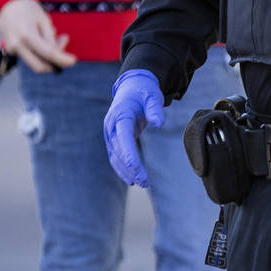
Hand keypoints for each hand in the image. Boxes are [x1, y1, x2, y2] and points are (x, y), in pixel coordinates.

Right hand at [0, 0, 76, 72]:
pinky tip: (44, 38)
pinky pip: (30, 57)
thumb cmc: (28, 9)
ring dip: (48, 57)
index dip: (62, 59)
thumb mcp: (44, 19)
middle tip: (63, 43)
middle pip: (40, 66)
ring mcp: (11, 50)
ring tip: (55, 36)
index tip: (73, 60)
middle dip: (55, 62)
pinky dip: (40, 53)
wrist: (7, 5)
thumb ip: (50, 38)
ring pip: (35, 63)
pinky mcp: (10, 51)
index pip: (48, 53)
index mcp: (27, 35)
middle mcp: (17, 46)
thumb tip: (58, 53)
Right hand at [103, 69, 163, 187]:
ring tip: (142, 183)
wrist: (132, 87)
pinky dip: (123, 168)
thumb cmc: (144, 92)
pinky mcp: (114, 139)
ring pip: (116, 157)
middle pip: (119, 150)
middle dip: (130, 167)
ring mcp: (110, 133)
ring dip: (127, 172)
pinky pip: (117, 156)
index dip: (128, 153)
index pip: (123, 136)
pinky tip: (133, 179)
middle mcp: (111, 126)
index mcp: (120, 114)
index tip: (135, 167)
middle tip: (144, 181)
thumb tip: (159, 123)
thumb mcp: (152, 96)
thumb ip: (155, 109)